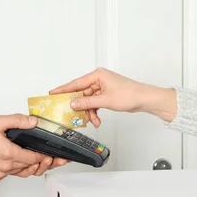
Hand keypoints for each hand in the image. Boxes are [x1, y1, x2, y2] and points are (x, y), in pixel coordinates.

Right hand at [0, 114, 66, 182]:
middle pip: (29, 166)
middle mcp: (5, 166)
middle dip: (40, 162)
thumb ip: (17, 121)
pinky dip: (13, 168)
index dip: (44, 156)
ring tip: (36, 161)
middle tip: (49, 159)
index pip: (33, 158)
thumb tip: (33, 122)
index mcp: (8, 153)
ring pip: (20, 172)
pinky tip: (14, 160)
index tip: (51, 155)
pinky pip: (9, 174)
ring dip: (28, 166)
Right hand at [49, 67, 177, 126]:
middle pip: (82, 94)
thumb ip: (87, 103)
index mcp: (97, 75)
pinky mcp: (106, 95)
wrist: (144, 99)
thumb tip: (73, 103)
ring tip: (92, 121)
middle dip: (79, 106)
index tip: (53, 94)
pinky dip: (95, 112)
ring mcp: (103, 88)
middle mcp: (99, 79)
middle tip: (71, 115)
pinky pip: (95, 104)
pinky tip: (97, 120)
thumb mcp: (105, 100)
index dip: (63, 90)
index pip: (76, 83)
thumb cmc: (129, 95)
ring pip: (88, 101)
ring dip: (89, 112)